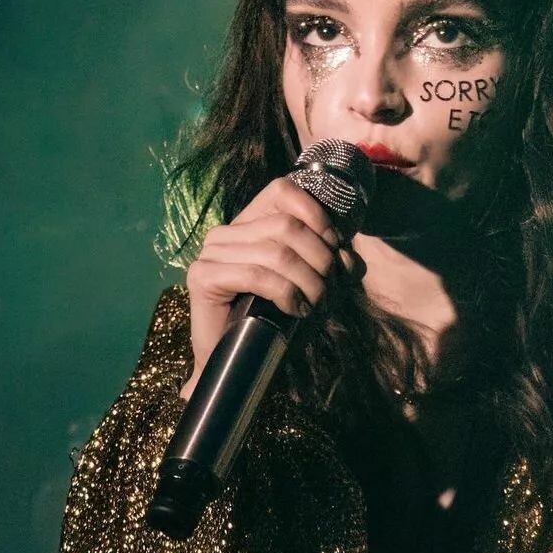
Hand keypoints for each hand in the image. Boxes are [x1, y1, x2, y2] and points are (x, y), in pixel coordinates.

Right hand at [179, 174, 365, 400]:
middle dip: (319, 259)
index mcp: (250, 224)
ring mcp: (211, 253)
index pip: (283, 191)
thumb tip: (350, 257)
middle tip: (329, 291)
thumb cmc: (275, 321)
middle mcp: (227, 232)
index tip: (335, 248)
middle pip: (287, 225)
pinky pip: (256, 275)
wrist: (238, 361)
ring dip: (307, 281)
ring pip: (276, 252)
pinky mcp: (203, 277)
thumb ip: (332, 265)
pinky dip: (285, 293)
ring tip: (315, 304)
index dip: (316, 214)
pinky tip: (295, 310)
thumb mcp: (312, 286)